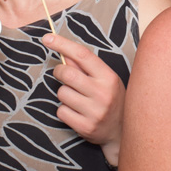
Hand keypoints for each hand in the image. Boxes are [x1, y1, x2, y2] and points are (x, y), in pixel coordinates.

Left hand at [43, 33, 125, 165]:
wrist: (123, 132)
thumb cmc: (112, 99)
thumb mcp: (106, 79)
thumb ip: (86, 66)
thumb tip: (64, 53)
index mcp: (108, 77)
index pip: (82, 55)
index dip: (62, 44)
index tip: (48, 38)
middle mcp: (102, 93)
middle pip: (67, 73)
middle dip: (59, 71)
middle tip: (63, 74)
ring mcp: (94, 112)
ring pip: (62, 93)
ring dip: (64, 94)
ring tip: (77, 99)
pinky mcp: (85, 127)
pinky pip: (61, 111)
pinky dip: (64, 110)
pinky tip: (77, 112)